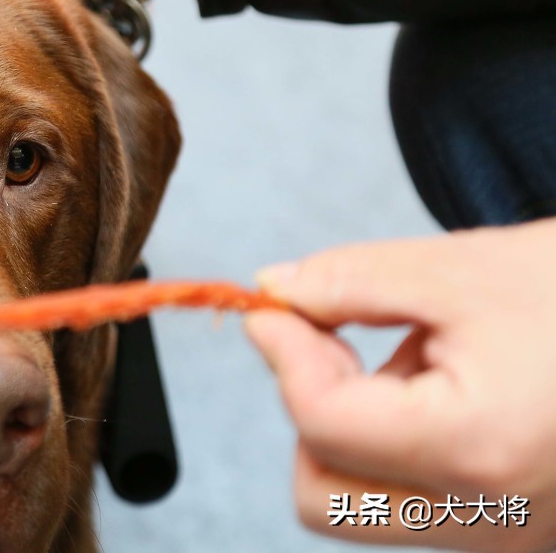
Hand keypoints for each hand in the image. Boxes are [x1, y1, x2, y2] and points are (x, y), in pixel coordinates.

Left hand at [245, 218, 555, 549]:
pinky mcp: (520, 534)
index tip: (277, 305)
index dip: (283, 353)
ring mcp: (511, 538)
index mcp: (478, 451)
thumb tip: (273, 293)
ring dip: (359, 426)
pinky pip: (417, 503)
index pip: (321, 422)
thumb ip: (350, 281)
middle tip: (339, 341)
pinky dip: (402, 444)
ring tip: (424, 357)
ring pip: (362, 503)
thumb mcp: (464, 268)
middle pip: (322, 495)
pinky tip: (454, 385)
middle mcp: (494, 521)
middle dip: (310, 410)